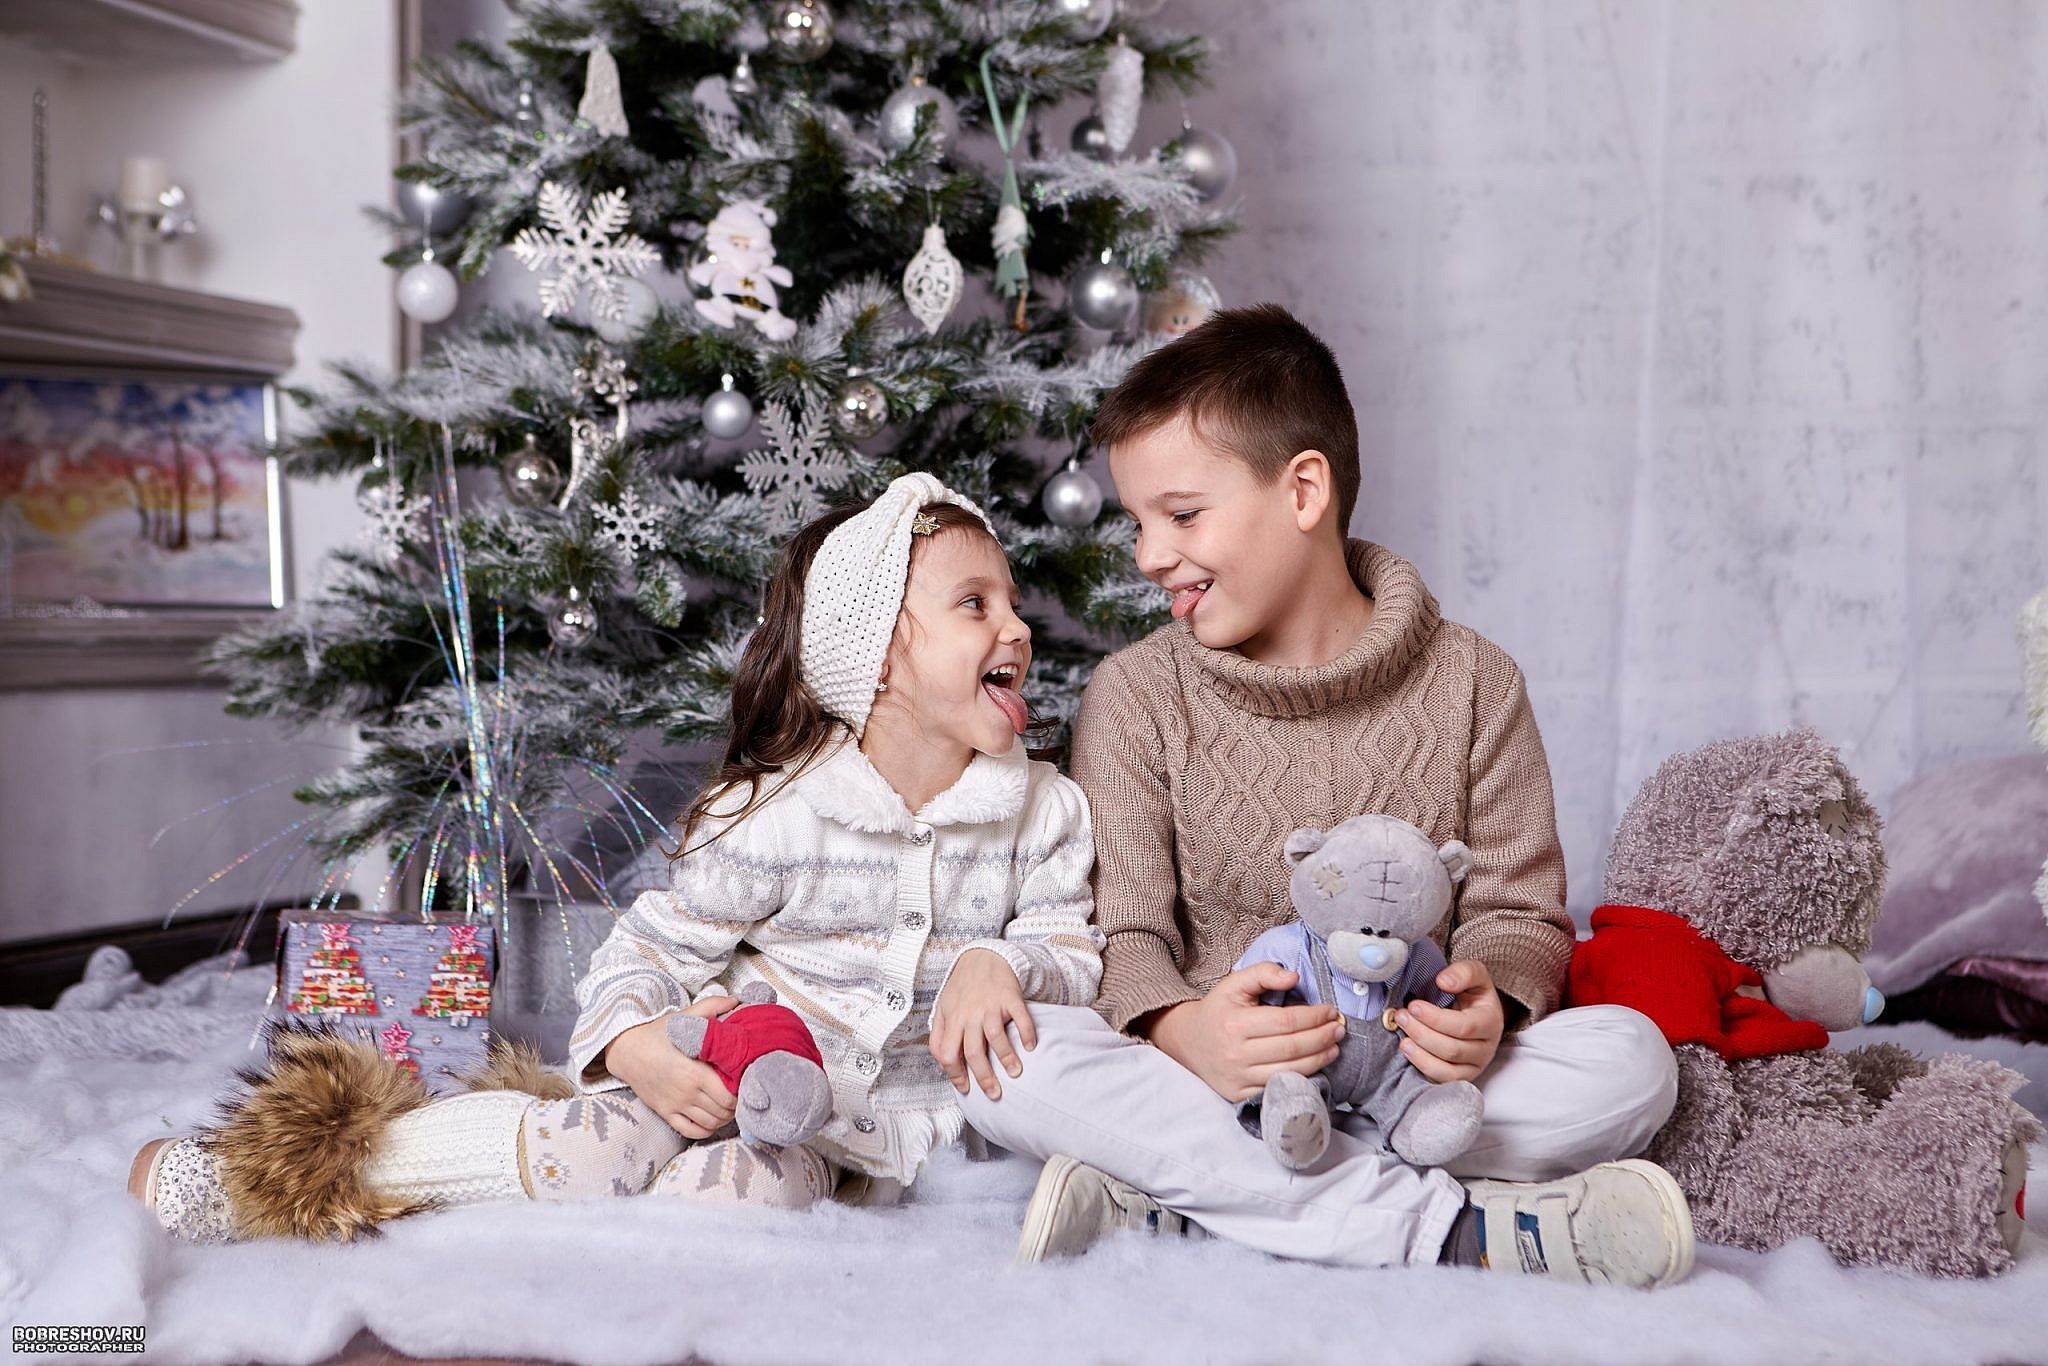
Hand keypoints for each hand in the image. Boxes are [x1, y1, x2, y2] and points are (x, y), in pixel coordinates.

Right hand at [603, 994, 739, 1138]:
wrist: (626, 1050)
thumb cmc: (657, 1033)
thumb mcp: (684, 1017)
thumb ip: (711, 1007)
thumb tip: (736, 1000)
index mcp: (695, 1072)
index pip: (729, 1096)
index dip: (742, 1092)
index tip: (746, 1082)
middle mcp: (686, 1093)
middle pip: (723, 1111)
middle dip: (737, 1106)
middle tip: (742, 1095)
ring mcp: (675, 1106)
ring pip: (710, 1123)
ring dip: (724, 1118)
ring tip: (730, 1106)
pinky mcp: (665, 1113)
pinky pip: (691, 1131)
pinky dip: (706, 1130)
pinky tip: (712, 1120)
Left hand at [930, 949, 1033, 1099]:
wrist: (983, 956)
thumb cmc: (962, 987)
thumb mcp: (942, 1008)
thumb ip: (940, 1034)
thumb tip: (943, 1062)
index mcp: (952, 1020)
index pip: (947, 1055)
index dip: (955, 1075)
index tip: (967, 1088)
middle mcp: (970, 1015)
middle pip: (974, 1053)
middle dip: (984, 1078)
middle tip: (995, 1093)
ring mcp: (991, 1006)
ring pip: (996, 1038)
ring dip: (1007, 1059)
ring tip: (1016, 1073)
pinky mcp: (1010, 997)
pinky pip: (1020, 1018)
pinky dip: (1027, 1034)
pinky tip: (1031, 1046)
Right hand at [1143, 963, 1345, 1102]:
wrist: (1188, 1042)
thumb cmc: (1218, 1010)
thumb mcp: (1234, 983)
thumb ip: (1264, 973)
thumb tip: (1294, 977)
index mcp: (1235, 1024)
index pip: (1285, 1022)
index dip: (1313, 1017)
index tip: (1330, 1010)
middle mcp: (1236, 1054)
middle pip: (1292, 1048)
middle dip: (1322, 1037)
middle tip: (1339, 1028)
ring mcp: (1238, 1078)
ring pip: (1289, 1072)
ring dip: (1319, 1059)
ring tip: (1334, 1047)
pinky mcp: (1240, 1095)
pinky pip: (1278, 1089)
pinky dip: (1302, 1078)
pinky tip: (1315, 1066)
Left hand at [1394, 960, 1503, 1082]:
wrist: (1476, 1012)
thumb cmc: (1472, 993)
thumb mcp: (1474, 975)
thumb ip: (1463, 972)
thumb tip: (1443, 982)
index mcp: (1491, 1021)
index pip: (1464, 1027)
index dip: (1435, 1018)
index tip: (1413, 1005)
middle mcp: (1486, 1048)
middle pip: (1452, 1049)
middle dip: (1422, 1033)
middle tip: (1401, 1016)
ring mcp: (1475, 1066)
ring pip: (1446, 1068)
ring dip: (1419, 1052)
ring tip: (1402, 1036)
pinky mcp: (1461, 1077)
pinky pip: (1442, 1079)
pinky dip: (1422, 1066)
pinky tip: (1408, 1049)